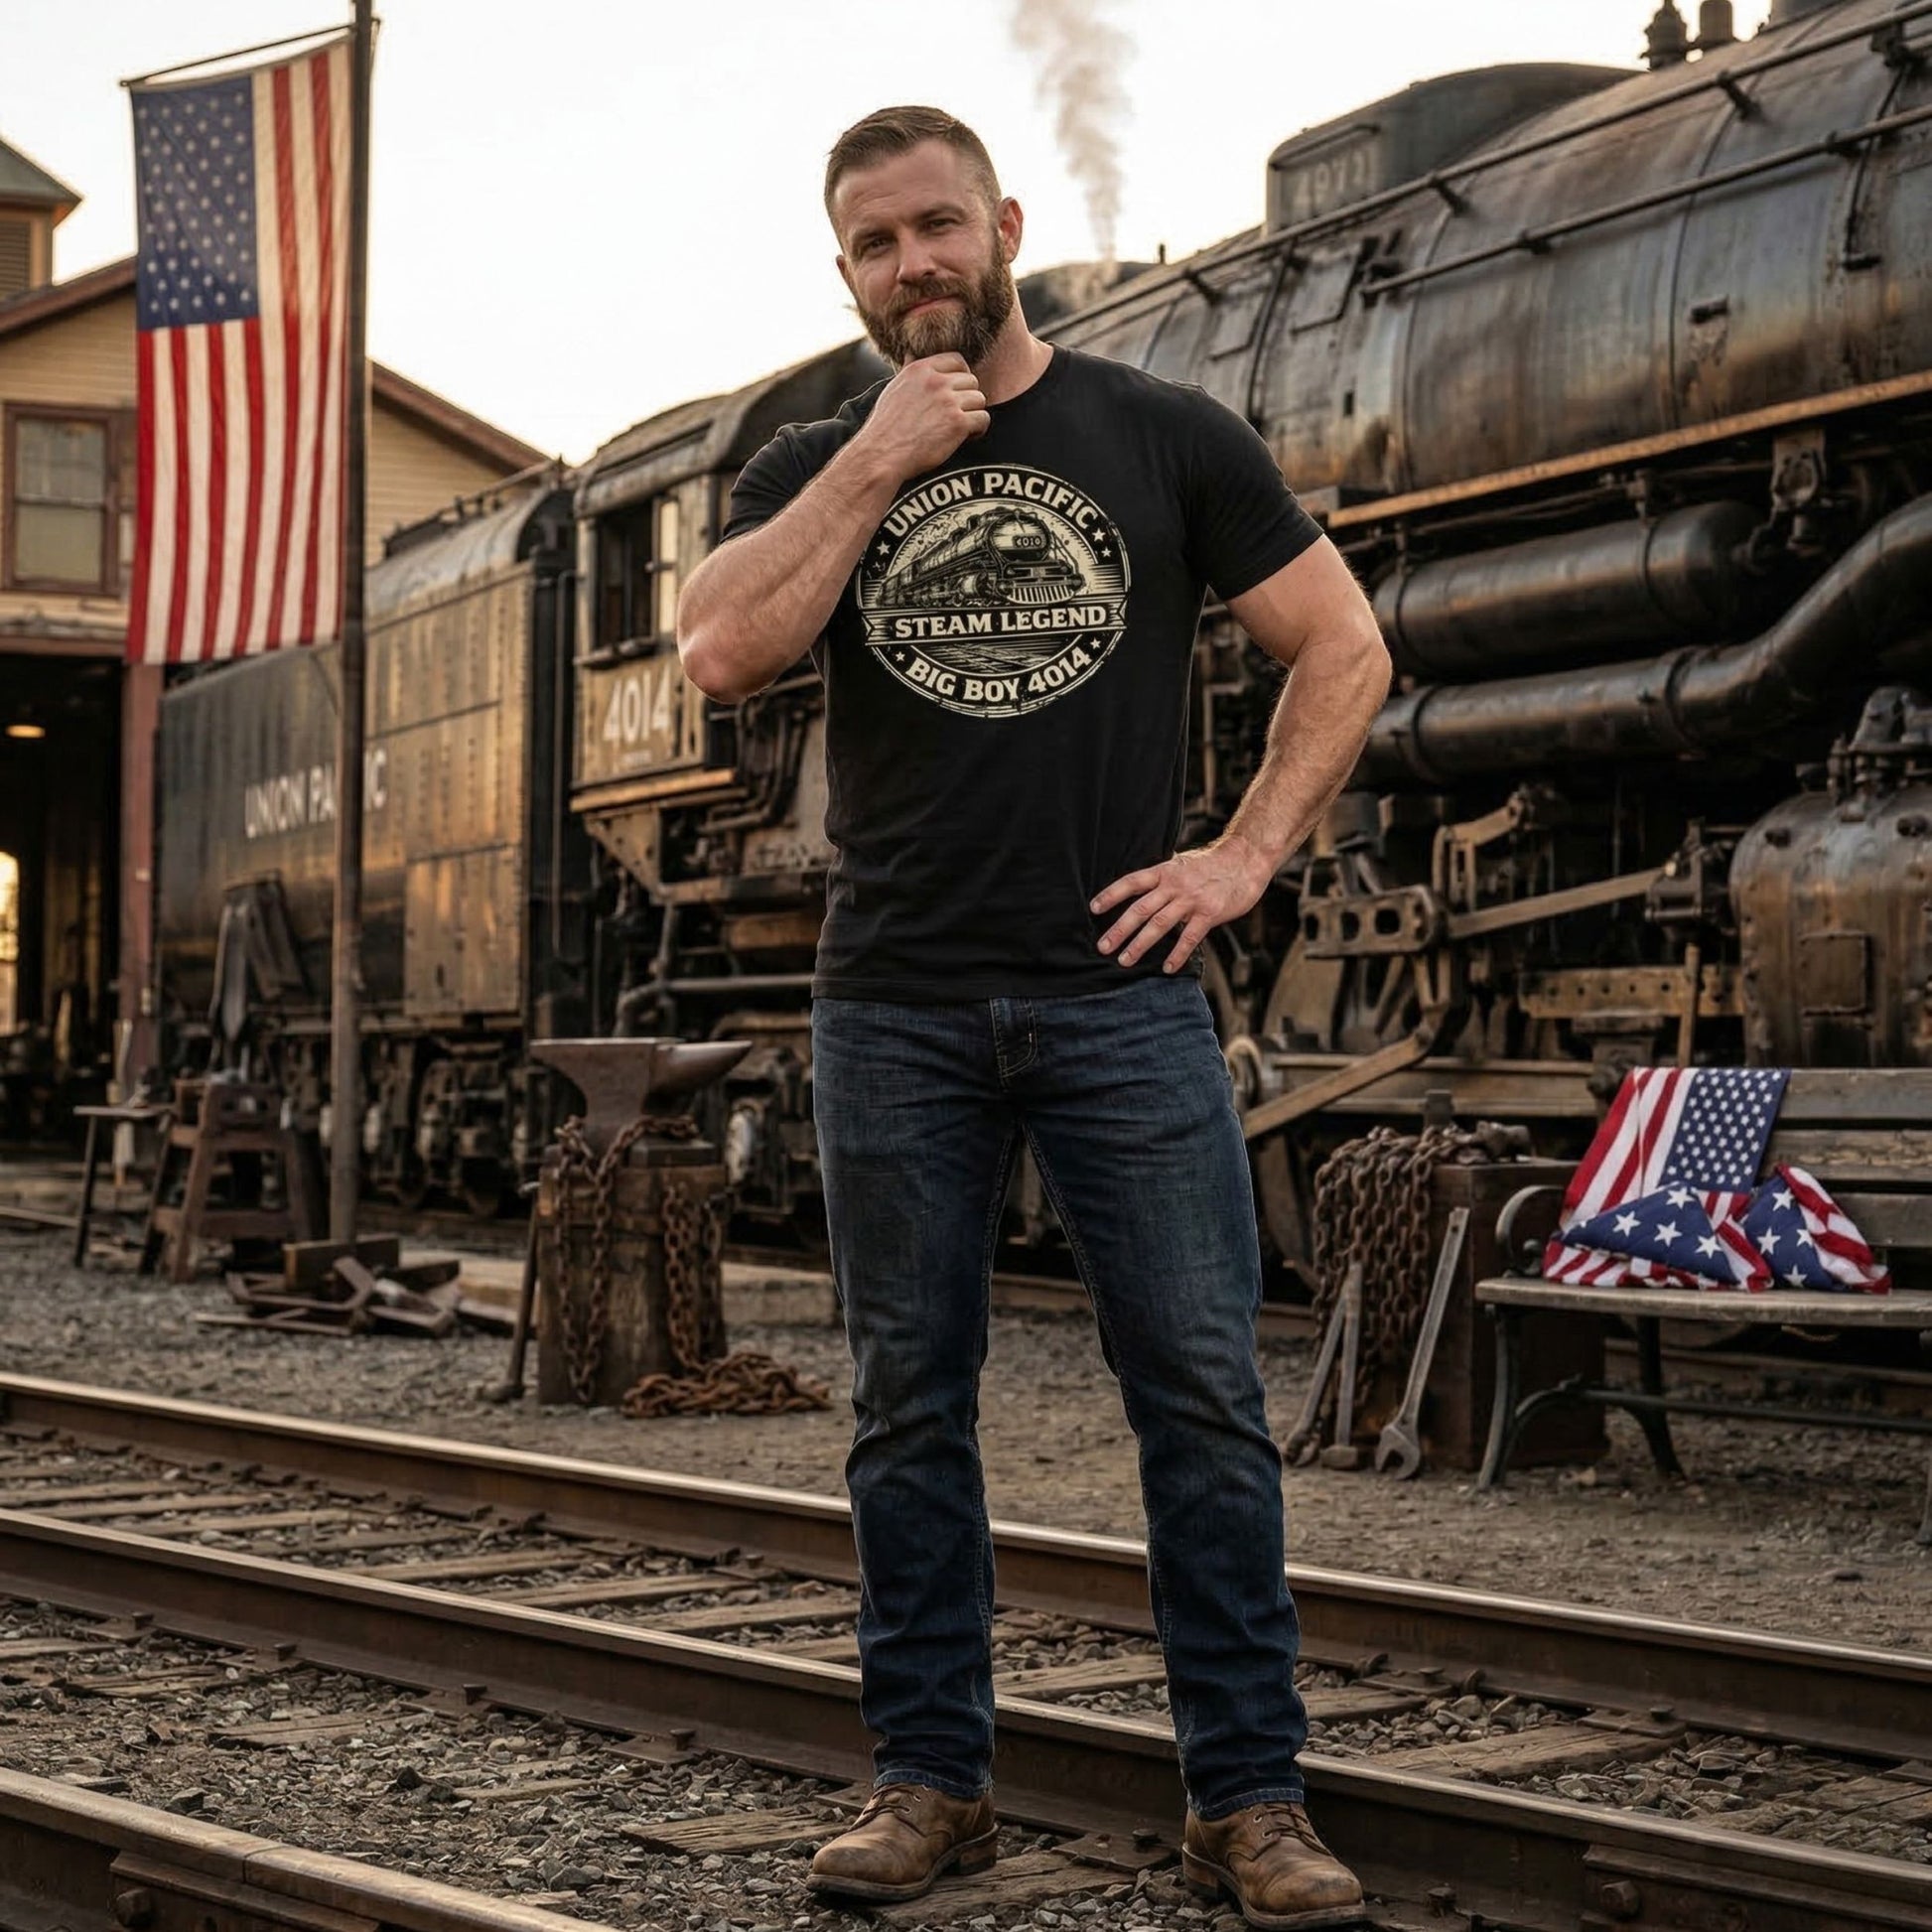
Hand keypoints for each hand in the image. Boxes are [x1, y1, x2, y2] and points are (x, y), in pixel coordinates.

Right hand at [854, 353, 989, 485]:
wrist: (882, 454)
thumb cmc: (886, 426)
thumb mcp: (894, 389)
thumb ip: (909, 371)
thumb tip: (911, 354)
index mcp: (920, 369)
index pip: (956, 360)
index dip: (961, 376)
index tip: (957, 393)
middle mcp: (936, 382)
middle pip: (971, 381)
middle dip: (967, 398)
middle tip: (956, 415)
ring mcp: (948, 401)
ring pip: (979, 400)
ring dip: (973, 414)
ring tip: (960, 428)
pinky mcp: (958, 423)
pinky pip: (983, 419)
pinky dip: (978, 430)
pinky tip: (965, 437)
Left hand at [1091, 836, 1275, 972]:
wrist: (1246, 860)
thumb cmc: (1212, 864)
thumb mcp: (1182, 863)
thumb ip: (1163, 877)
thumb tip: (1141, 886)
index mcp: (1164, 872)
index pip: (1132, 882)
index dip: (1111, 894)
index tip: (1093, 908)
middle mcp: (1174, 885)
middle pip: (1140, 908)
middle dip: (1119, 929)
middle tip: (1103, 947)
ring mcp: (1192, 899)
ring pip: (1159, 924)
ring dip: (1140, 944)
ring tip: (1124, 960)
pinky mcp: (1210, 913)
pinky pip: (1190, 937)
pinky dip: (1177, 954)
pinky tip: (1167, 968)